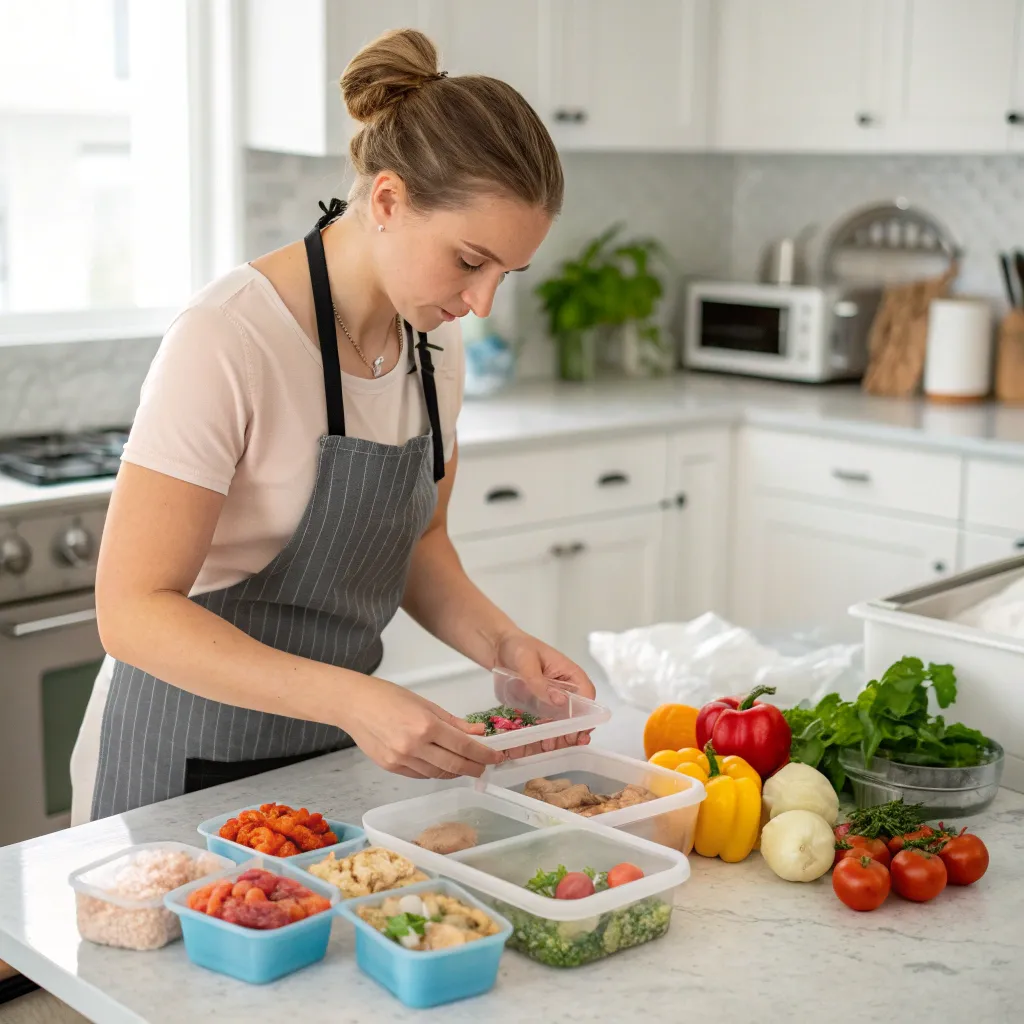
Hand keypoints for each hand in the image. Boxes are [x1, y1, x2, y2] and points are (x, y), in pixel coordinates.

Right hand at [343, 675, 504, 779]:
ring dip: (455, 770)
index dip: (484, 754)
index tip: (496, 756)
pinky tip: (442, 764)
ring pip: (438, 773)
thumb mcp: (426, 704)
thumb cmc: (388, 697)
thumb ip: (454, 722)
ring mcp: (401, 759)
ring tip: (466, 764)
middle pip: (454, 765)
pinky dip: (435, 771)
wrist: (354, 705)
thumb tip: (478, 733)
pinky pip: (420, 775)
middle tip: (485, 766)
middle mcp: (414, 746)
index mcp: (426, 725)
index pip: (464, 746)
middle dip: (474, 767)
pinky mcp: (391, 768)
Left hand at [493, 630, 596, 758]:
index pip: (586, 695)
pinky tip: (539, 743)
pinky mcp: (541, 705)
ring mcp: (553, 698)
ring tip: (549, 746)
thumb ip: (540, 682)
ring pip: (563, 721)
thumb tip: (561, 701)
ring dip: (559, 735)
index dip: (585, 715)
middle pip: (577, 713)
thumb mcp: (526, 661)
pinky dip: (545, 733)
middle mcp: (566, 687)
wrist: (498, 647)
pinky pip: (547, 722)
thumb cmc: (517, 647)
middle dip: (572, 730)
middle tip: (562, 743)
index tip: (577, 731)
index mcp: (570, 673)